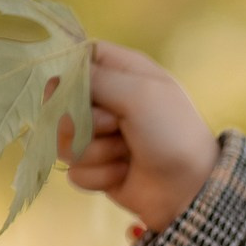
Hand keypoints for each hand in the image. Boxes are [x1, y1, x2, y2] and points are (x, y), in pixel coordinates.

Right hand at [51, 41, 218, 235]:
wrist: (190, 188)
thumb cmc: (171, 133)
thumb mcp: (138, 93)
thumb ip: (94, 77)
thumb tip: (56, 79)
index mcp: (121, 72)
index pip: (75, 58)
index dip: (68, 74)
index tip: (77, 89)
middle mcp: (106, 100)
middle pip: (59, 101)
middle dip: (83, 120)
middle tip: (116, 126)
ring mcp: (99, 135)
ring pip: (62, 139)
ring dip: (95, 151)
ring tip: (126, 153)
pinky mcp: (96, 166)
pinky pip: (75, 170)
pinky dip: (101, 175)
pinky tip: (124, 173)